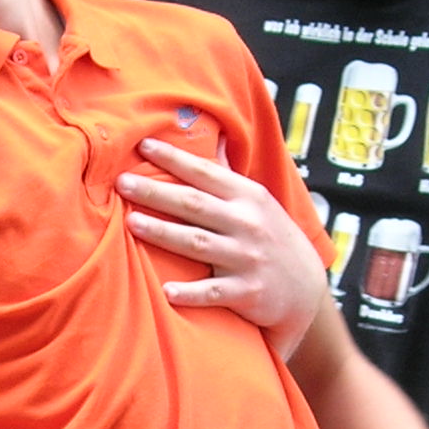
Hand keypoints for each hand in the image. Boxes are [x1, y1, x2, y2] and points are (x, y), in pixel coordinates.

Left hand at [117, 137, 326, 356]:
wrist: (306, 289)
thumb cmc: (271, 238)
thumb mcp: (257, 201)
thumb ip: (229, 173)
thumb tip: (216, 135)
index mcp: (247, 197)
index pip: (204, 173)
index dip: (173, 158)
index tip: (142, 145)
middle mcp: (247, 223)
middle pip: (194, 204)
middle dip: (157, 192)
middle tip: (122, 182)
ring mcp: (247, 258)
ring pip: (198, 243)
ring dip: (164, 233)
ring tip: (132, 223)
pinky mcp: (247, 292)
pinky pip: (214, 292)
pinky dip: (191, 293)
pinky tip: (166, 291)